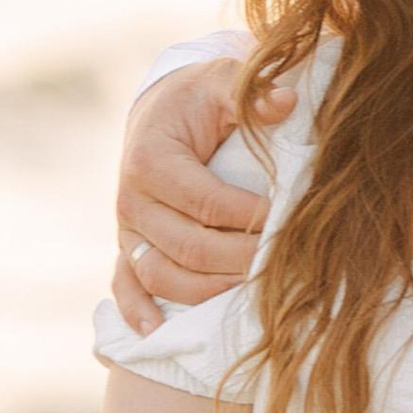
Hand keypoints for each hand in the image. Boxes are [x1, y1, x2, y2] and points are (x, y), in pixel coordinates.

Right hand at [110, 60, 285, 329]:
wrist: (162, 109)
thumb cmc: (200, 97)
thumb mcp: (224, 81)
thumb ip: (253, 92)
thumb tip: (287, 103)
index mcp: (151, 159)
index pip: (205, 203)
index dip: (249, 216)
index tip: (287, 219)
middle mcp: (130, 199)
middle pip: (188, 248)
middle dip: (239, 259)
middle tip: (281, 261)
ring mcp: (126, 229)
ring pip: (161, 276)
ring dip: (206, 292)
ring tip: (249, 293)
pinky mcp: (126, 247)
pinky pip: (125, 285)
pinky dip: (137, 311)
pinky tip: (156, 331)